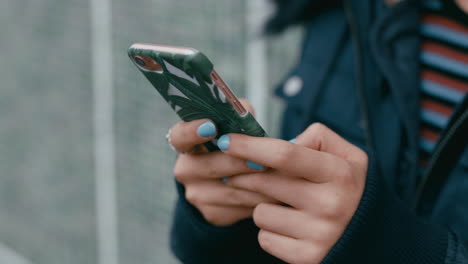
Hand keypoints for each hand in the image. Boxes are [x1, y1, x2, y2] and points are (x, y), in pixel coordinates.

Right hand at [171, 99, 276, 225]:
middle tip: (264, 161)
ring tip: (282, 177)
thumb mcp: (235, 128)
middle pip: (214, 166)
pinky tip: (277, 193)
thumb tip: (256, 114)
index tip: (210, 127)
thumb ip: (241, 116)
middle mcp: (186, 169)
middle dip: (242, 162)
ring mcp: (197, 195)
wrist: (227, 183)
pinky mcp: (212, 214)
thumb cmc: (233, 146)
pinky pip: (241, 208)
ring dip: (259, 183)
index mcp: (187, 143)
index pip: (179, 136)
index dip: (192, 131)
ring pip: (232, 190)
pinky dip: (261, 200)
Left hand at [217, 123, 367, 262]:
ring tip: (282, 205)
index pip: (285, 154)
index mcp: (339, 173)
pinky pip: (264, 238)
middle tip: (238, 171)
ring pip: (260, 212)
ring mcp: (319, 235)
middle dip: (243, 174)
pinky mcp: (307, 258)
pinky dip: (270, 231)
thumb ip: (318, 138)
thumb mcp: (347, 156)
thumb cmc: (349, 188)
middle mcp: (331, 205)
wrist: (371, 236)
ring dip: (262, 206)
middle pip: (265, 183)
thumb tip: (279, 143)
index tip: (226, 140)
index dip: (250, 146)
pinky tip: (288, 226)